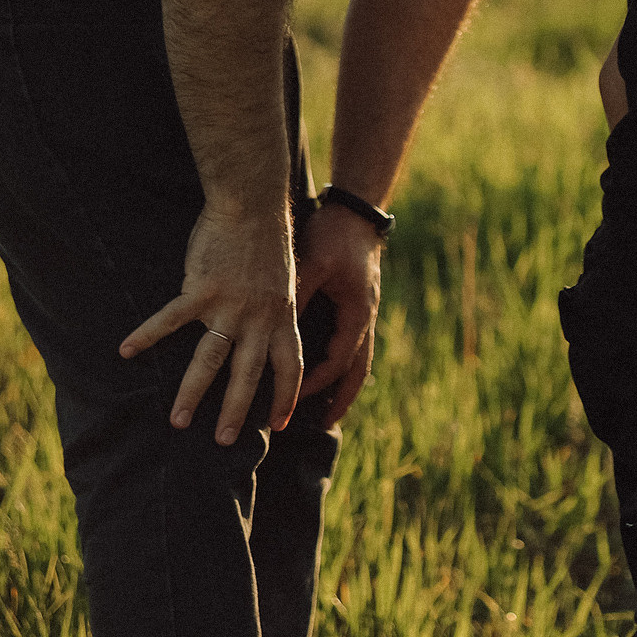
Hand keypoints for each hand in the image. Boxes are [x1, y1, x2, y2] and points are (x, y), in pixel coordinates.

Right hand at [120, 202, 301, 444]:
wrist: (253, 205)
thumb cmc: (265, 241)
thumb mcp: (284, 281)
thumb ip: (275, 310)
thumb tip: (268, 329)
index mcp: (282, 316)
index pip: (291, 366)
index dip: (286, 396)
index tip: (280, 424)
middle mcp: (259, 318)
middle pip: (248, 374)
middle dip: (236, 411)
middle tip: (224, 440)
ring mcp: (230, 306)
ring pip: (211, 359)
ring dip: (193, 393)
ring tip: (178, 421)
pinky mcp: (201, 289)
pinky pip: (170, 320)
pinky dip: (147, 334)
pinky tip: (126, 350)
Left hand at [296, 203, 384, 426]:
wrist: (355, 211)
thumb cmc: (334, 235)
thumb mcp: (312, 263)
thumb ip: (294, 296)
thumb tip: (273, 328)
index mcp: (356, 314)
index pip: (336, 362)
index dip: (312, 384)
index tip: (287, 399)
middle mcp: (364, 319)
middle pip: (357, 371)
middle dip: (340, 399)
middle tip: (321, 426)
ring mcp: (363, 313)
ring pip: (358, 361)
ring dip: (343, 387)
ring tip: (328, 411)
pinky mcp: (355, 306)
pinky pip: (350, 345)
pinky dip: (340, 365)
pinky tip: (325, 372)